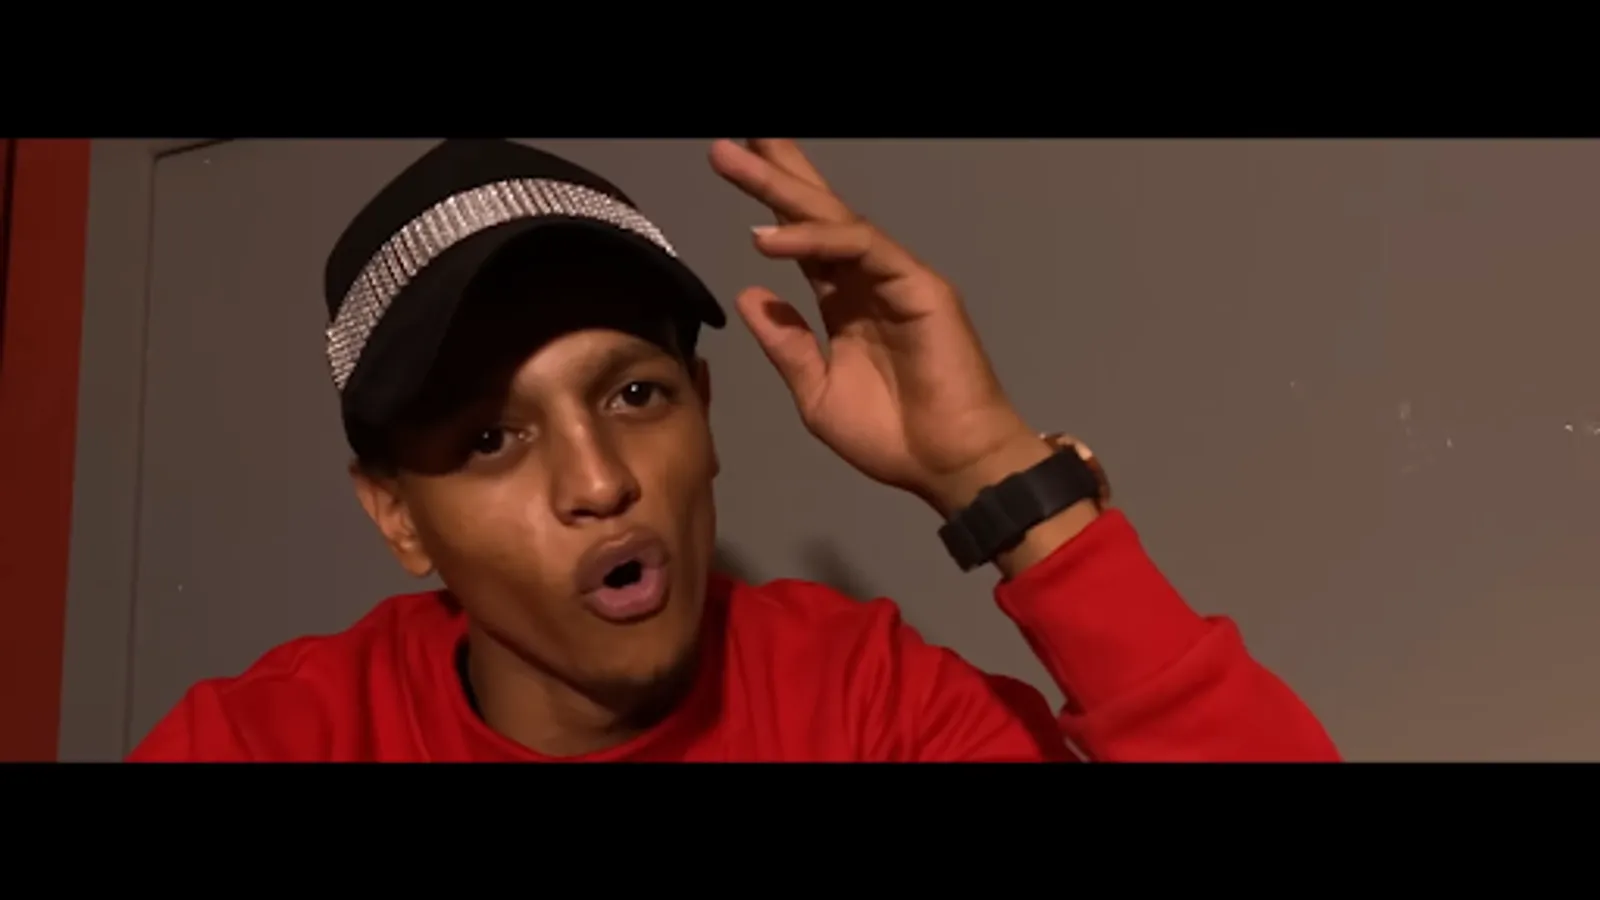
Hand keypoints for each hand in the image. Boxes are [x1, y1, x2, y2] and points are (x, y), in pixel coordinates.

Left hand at [708, 139, 1046, 516]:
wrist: (948, 467)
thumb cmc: (894, 438)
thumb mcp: (816, 393)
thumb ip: (786, 344)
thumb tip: (752, 293)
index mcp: (845, 304)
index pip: (804, 239)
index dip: (772, 201)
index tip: (733, 164)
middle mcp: (869, 281)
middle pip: (817, 213)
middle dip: (774, 172)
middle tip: (730, 143)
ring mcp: (896, 278)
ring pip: (835, 219)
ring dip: (783, 189)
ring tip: (737, 160)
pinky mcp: (919, 286)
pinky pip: (862, 248)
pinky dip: (815, 238)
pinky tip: (770, 237)